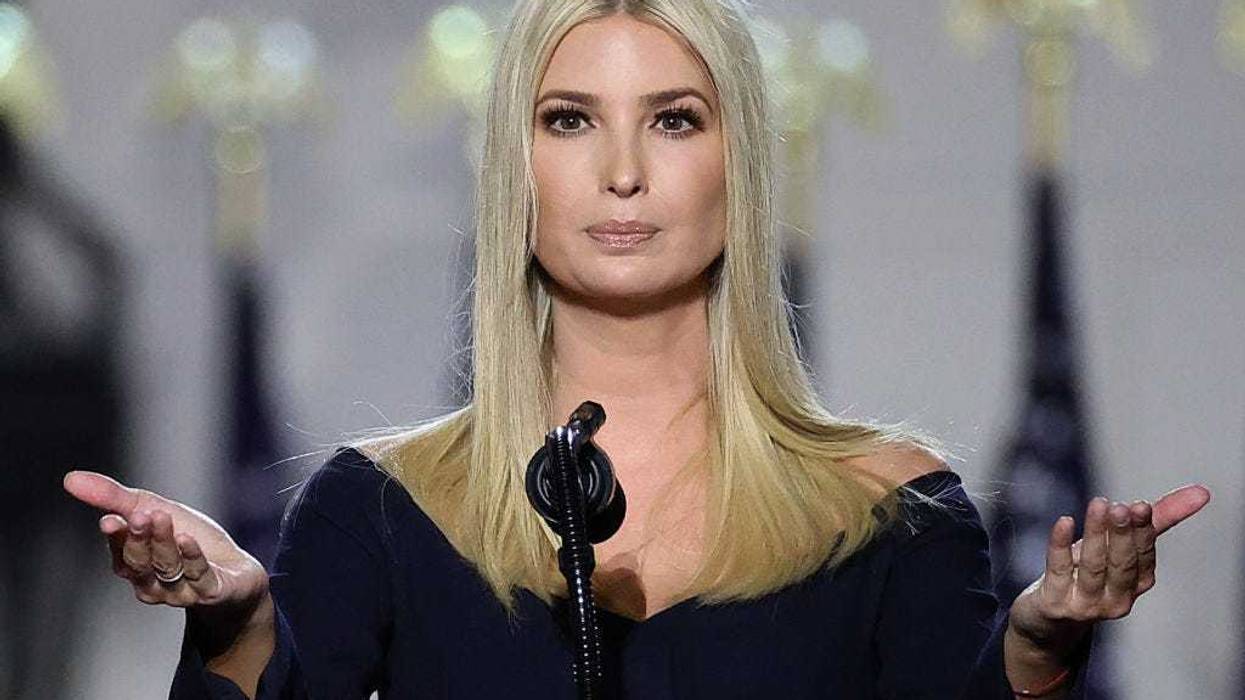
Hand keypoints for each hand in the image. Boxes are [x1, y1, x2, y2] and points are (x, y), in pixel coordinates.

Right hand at [62, 470, 269, 616]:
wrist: (237, 571)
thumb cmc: (190, 540)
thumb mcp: (154, 510)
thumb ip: (114, 498)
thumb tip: (69, 479)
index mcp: (137, 565)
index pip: (120, 553)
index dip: (116, 538)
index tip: (110, 520)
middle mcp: (155, 583)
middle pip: (141, 563)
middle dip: (139, 539)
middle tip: (141, 515)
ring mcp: (183, 591)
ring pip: (168, 569)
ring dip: (165, 544)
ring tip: (163, 518)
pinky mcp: (213, 592)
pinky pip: (199, 578)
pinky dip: (192, 559)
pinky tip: (188, 540)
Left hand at [1007, 483, 1211, 658]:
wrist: (1048, 619)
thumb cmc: (1087, 574)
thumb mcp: (1118, 545)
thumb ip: (1157, 519)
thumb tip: (1202, 492)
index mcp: (1136, 584)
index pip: (1144, 556)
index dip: (1143, 532)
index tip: (1141, 506)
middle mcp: (1116, 599)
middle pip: (1122, 564)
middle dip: (1123, 535)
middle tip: (1120, 507)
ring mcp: (1086, 605)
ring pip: (1094, 567)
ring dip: (1096, 534)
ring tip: (1098, 505)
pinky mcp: (1055, 604)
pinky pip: (1059, 570)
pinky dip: (1061, 544)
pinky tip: (1065, 521)